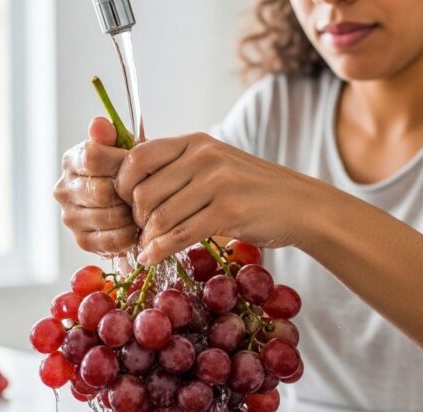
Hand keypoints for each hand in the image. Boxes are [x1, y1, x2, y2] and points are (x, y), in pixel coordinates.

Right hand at [53, 117, 137, 254]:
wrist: (133, 202)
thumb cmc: (130, 172)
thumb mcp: (126, 149)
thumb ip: (113, 135)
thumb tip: (99, 124)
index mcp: (72, 161)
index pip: (93, 157)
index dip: (120, 162)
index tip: (137, 166)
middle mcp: (64, 189)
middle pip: (101, 191)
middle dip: (128, 193)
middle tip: (143, 192)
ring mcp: (70, 217)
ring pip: (108, 216)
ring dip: (131, 215)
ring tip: (141, 209)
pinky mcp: (82, 240)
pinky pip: (111, 240)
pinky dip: (129, 235)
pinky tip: (136, 227)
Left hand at [114, 132, 321, 263]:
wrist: (300, 205)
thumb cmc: (253, 190)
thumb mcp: (215, 166)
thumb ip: (179, 170)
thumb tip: (130, 187)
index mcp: (196, 142)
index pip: (138, 155)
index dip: (122, 182)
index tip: (125, 202)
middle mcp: (204, 156)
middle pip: (144, 189)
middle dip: (135, 216)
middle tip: (140, 231)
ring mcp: (217, 183)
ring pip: (160, 215)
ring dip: (148, 237)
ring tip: (148, 246)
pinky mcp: (229, 211)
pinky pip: (180, 234)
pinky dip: (160, 250)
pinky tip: (152, 258)